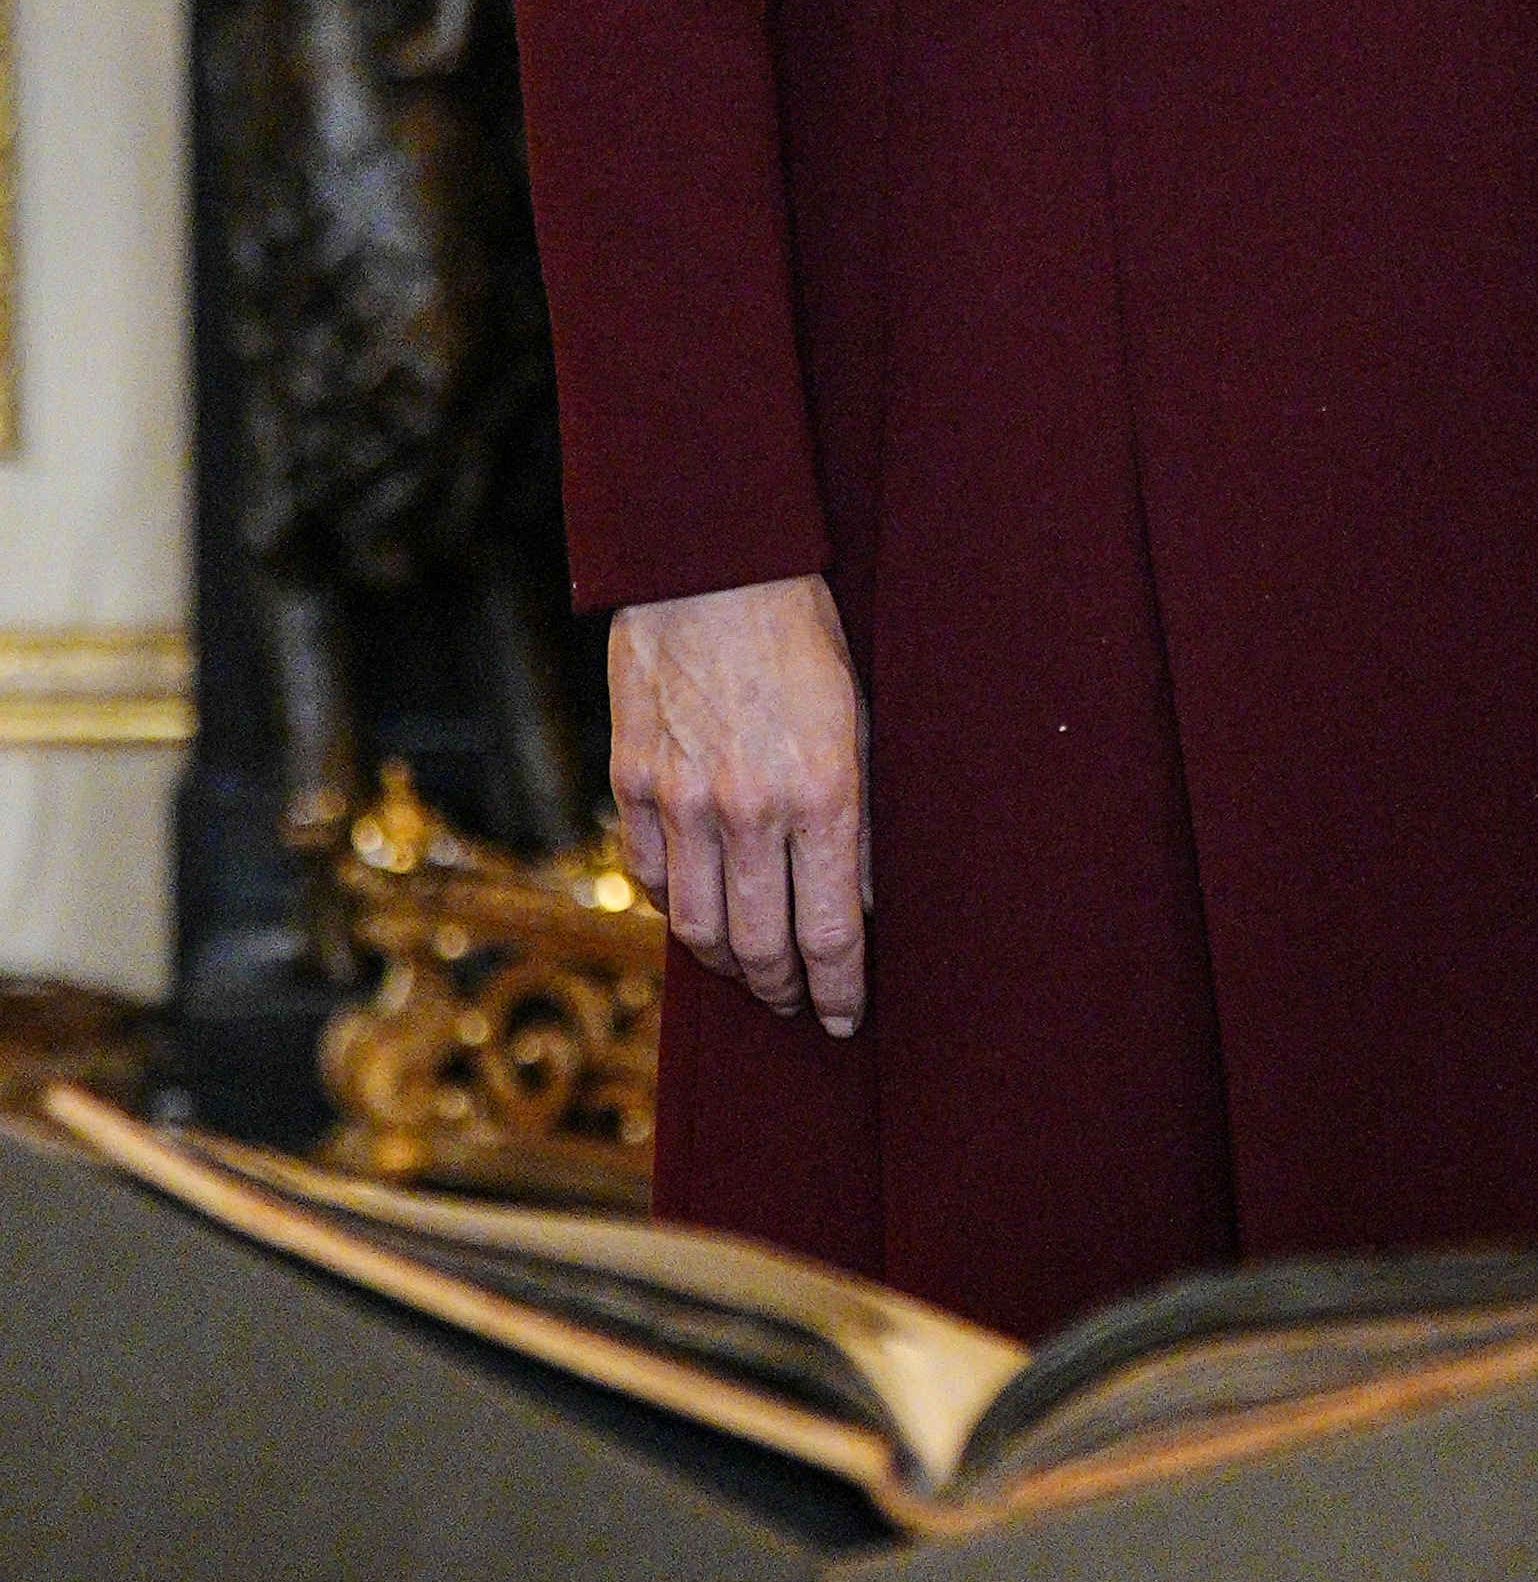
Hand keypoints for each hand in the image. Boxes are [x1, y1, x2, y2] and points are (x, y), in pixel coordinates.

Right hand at [609, 573, 869, 1031]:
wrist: (712, 565)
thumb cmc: (805, 635)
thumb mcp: (861, 719)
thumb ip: (859, 815)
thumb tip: (859, 902)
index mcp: (823, 792)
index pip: (830, 932)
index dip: (839, 989)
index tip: (846, 1017)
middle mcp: (748, 807)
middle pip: (760, 946)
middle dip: (784, 991)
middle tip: (798, 1005)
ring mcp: (680, 798)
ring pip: (696, 927)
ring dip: (727, 964)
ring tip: (750, 972)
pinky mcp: (631, 780)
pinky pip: (648, 876)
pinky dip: (672, 907)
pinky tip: (695, 912)